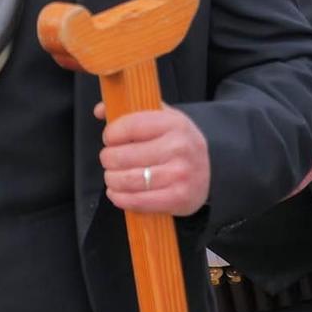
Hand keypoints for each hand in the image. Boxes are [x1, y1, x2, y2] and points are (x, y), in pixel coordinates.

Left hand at [96, 103, 210, 215]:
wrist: (212, 171)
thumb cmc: (178, 144)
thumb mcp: (163, 119)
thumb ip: (131, 111)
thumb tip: (100, 110)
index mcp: (174, 123)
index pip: (130, 126)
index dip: (112, 133)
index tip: (110, 138)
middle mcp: (179, 147)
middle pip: (123, 155)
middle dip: (108, 159)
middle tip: (109, 160)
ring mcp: (180, 174)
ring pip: (127, 179)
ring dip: (111, 180)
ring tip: (112, 177)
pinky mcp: (178, 198)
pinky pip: (138, 201)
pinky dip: (120, 198)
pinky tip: (117, 193)